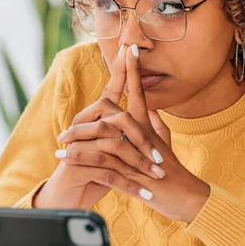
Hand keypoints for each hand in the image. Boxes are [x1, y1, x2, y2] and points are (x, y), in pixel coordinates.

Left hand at [56, 44, 210, 222]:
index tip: (129, 49)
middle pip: (112, 110)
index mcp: (147, 124)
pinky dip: (81, 160)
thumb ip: (155, 122)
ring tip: (60, 145)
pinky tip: (66, 161)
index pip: (138, 90)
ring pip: (102, 136)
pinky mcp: (131, 171)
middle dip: (85, 117)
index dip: (133, 69)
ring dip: (77, 140)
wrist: (184, 196)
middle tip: (66, 129)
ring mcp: (136, 151)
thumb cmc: (172, 169)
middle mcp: (141, 133)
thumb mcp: (164, 142)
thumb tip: (149, 106)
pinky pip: (101, 161)